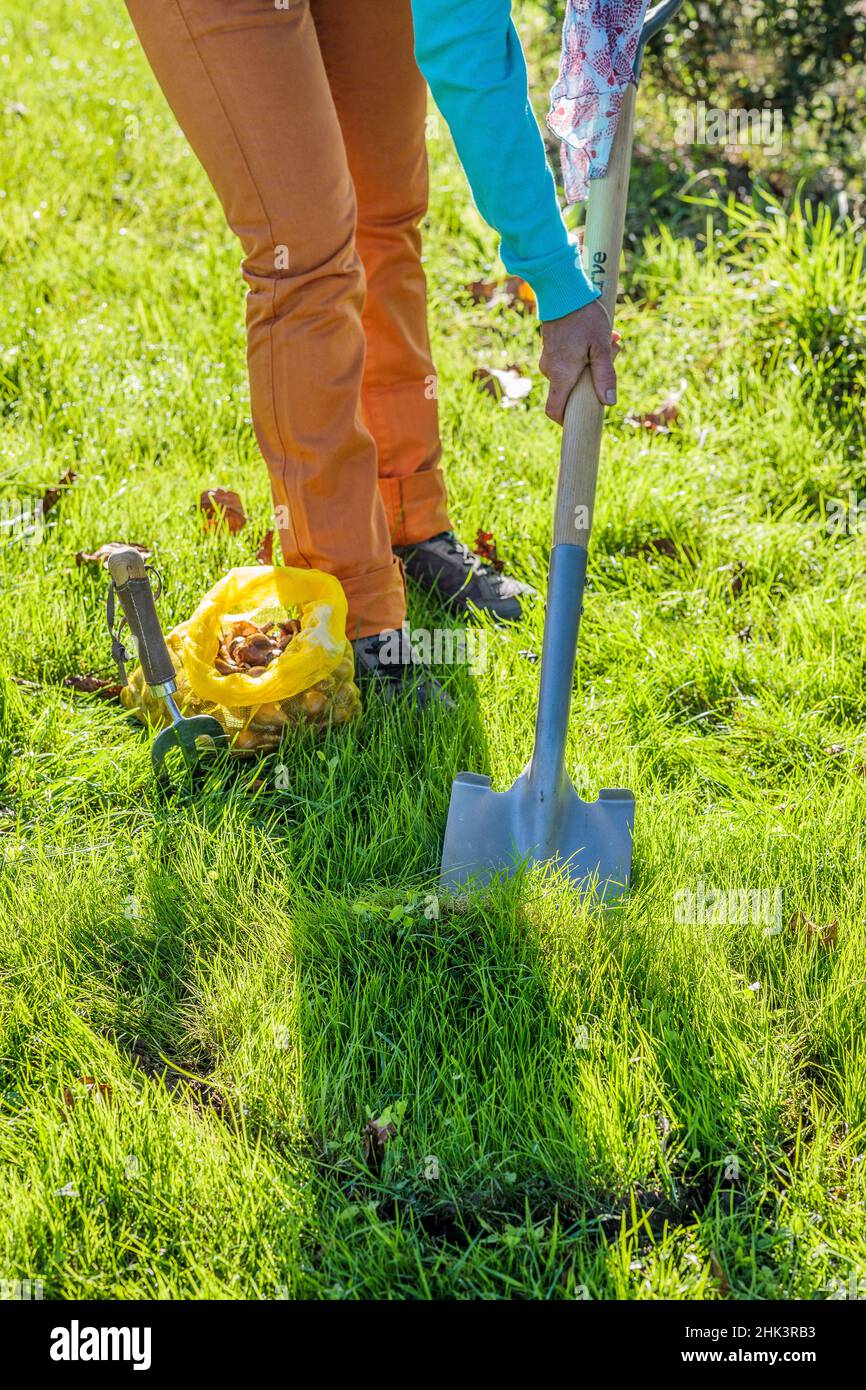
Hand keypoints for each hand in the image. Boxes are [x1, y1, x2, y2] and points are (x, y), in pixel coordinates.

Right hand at [539, 299, 620, 423]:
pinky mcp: (552, 348)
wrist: (562, 290)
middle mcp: (551, 371)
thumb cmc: (583, 317)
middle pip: (571, 390)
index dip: (566, 420)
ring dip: (593, 362)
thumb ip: (605, 375)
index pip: (555, 410)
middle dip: (594, 379)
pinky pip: (569, 360)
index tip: (581, 418)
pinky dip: (585, 354)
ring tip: (609, 339)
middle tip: (613, 353)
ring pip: (573, 372)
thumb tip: (609, 402)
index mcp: (562, 375)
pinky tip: (599, 335)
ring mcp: (549, 359)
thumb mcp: (600, 346)